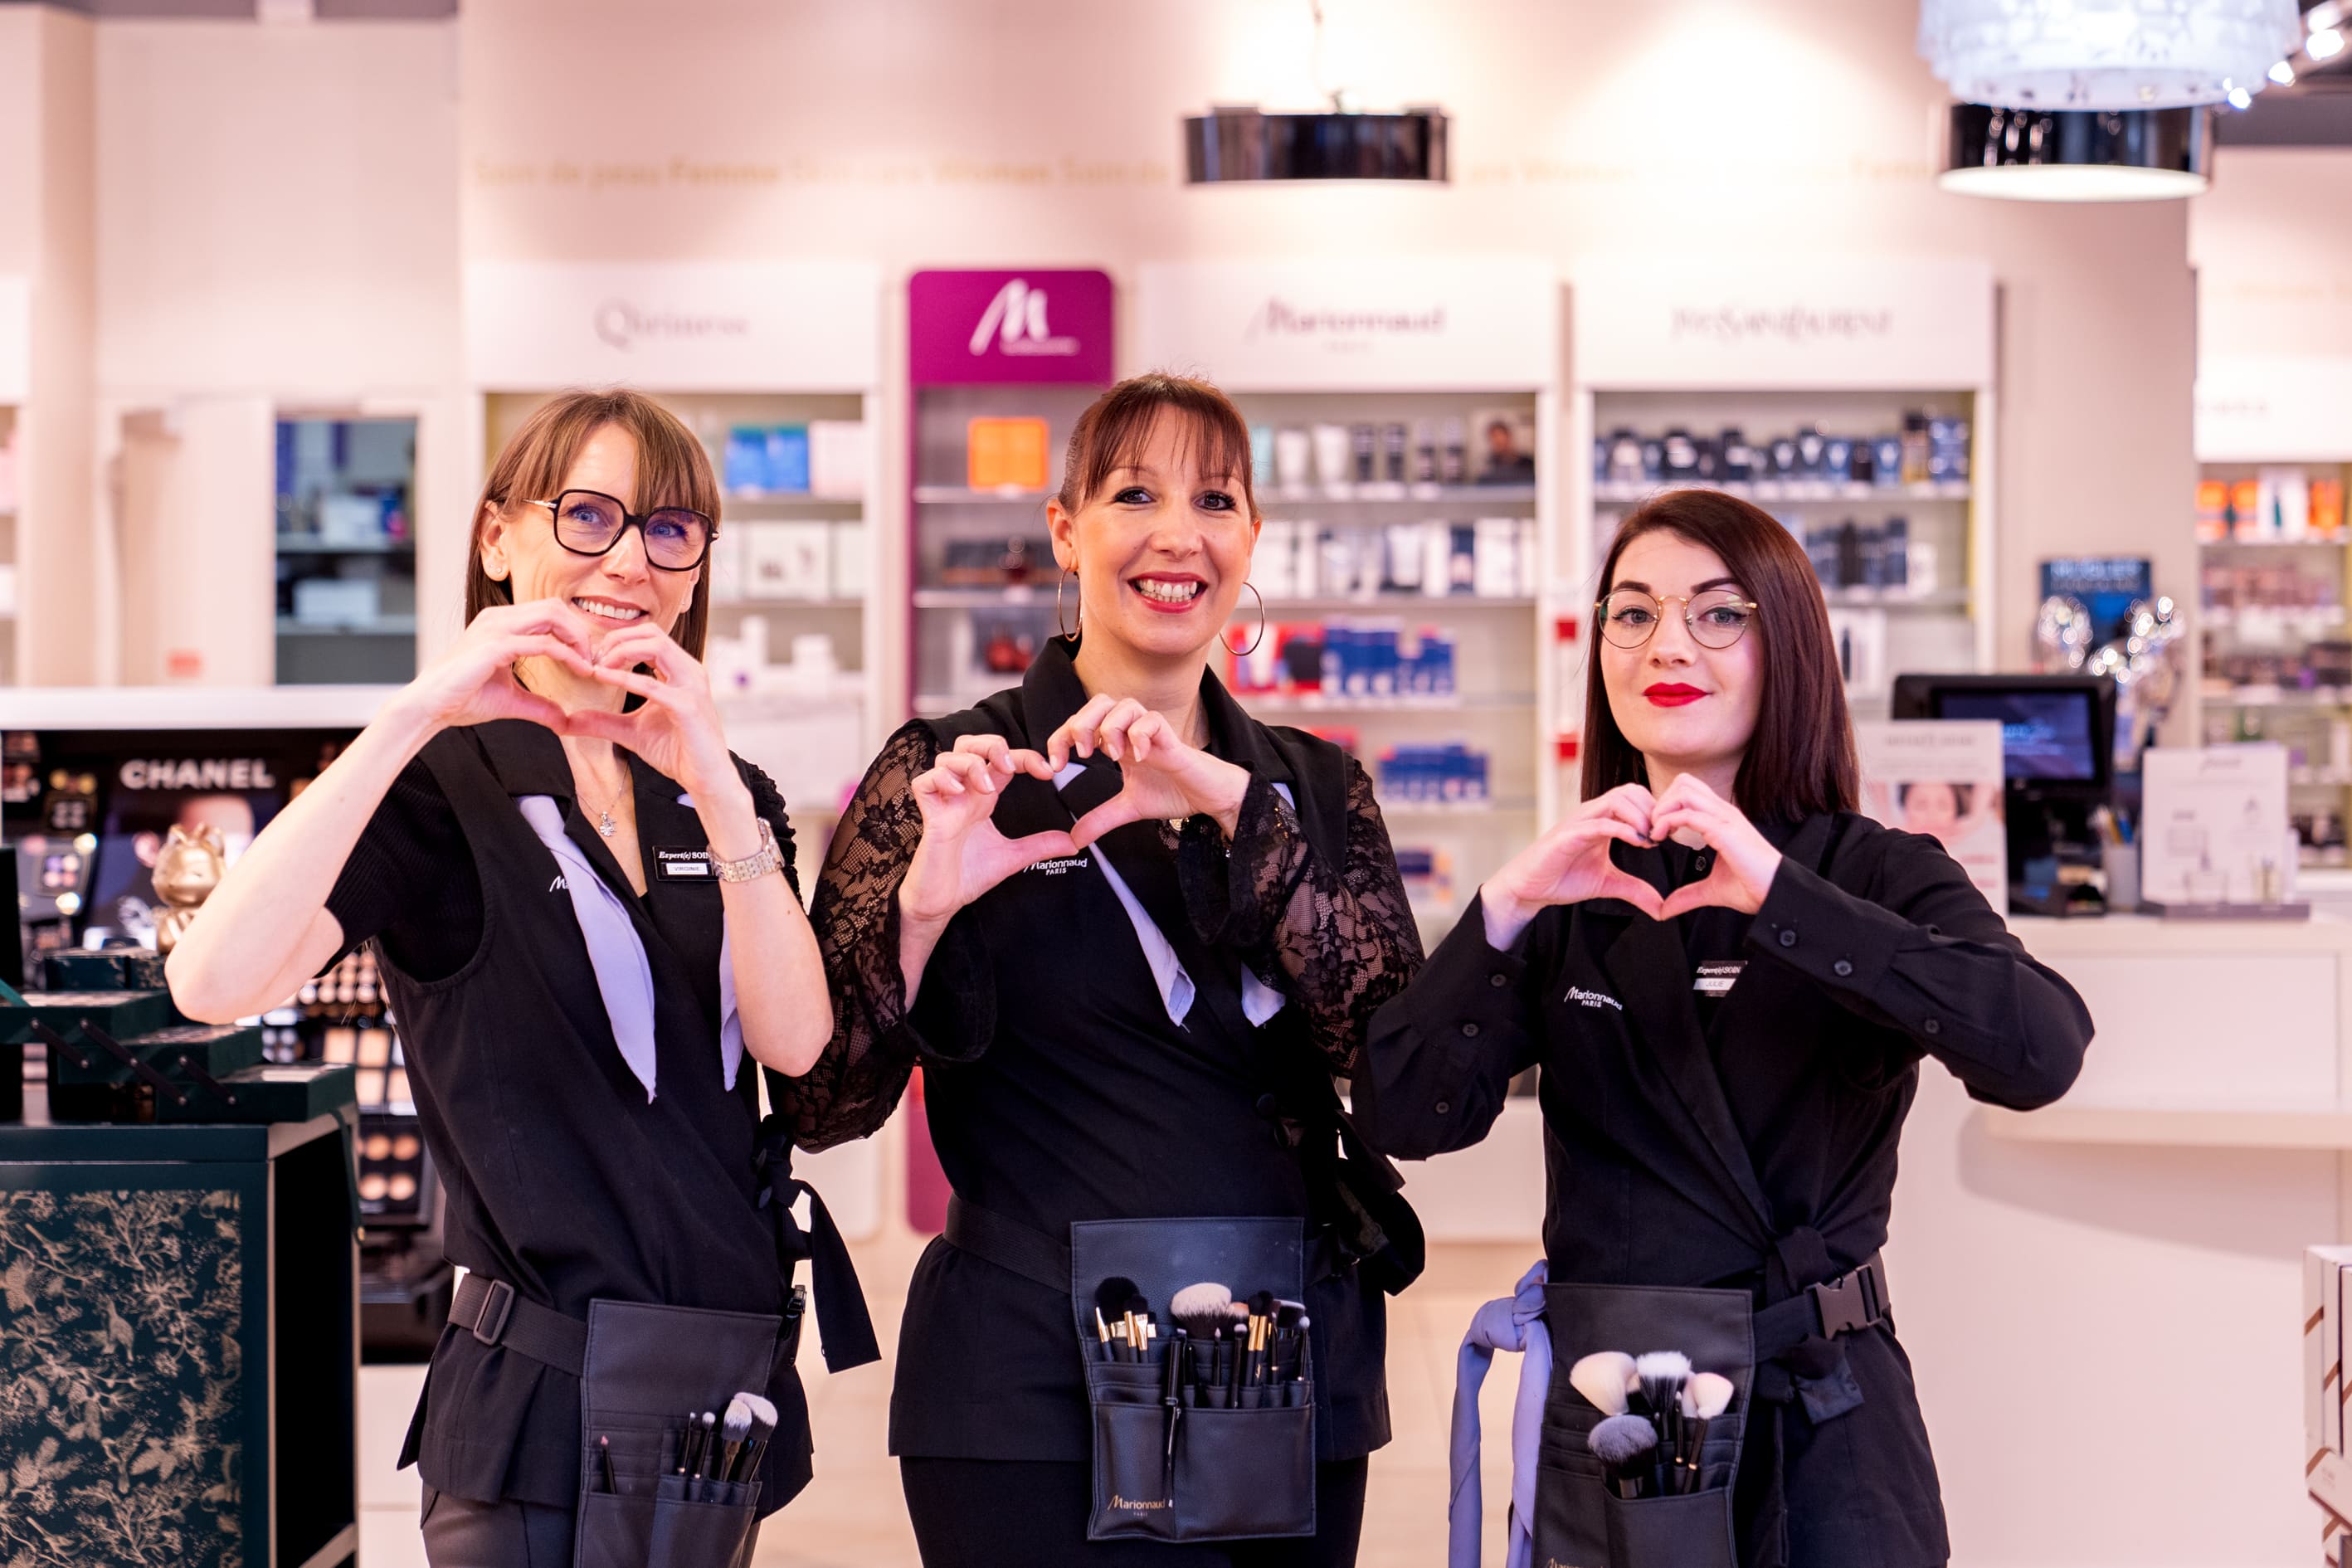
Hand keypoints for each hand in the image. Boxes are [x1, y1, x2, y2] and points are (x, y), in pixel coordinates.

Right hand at [395, 599, 598, 734]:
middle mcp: (498, 618)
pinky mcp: (495, 646)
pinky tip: (580, 669)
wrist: (429, 706)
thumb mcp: (510, 700)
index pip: (548, 612)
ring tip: (589, 664)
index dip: (573, 632)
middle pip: (555, 606)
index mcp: (500, 623)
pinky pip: (543, 643)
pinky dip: (567, 654)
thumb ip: (539, 706)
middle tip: (593, 659)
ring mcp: (495, 629)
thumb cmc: (462, 698)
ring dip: (577, 638)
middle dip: (580, 631)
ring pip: (552, 615)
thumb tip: (564, 720)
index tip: (588, 659)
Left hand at [564, 623, 738, 806]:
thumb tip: (566, 722)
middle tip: (592, 658)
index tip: (592, 659)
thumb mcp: (631, 732)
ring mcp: (691, 686)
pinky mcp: (687, 707)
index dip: (617, 641)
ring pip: (655, 646)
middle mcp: (689, 672)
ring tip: (597, 666)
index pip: (648, 636)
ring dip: (620, 651)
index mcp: (680, 671)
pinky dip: (623, 678)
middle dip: (616, 640)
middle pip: (651, 632)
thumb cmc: (677, 751)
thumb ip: (603, 722)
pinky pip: (651, 685)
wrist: (706, 778)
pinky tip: (602, 677)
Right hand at [897, 735, 1078, 930]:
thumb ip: (1041, 846)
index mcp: (983, 798)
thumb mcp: (1013, 857)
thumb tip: (1074, 843)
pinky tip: (958, 794)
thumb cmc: (968, 875)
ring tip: (987, 788)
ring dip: (971, 764)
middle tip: (1010, 766)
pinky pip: (923, 782)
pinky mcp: (929, 817)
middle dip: (991, 744)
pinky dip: (941, 779)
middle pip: (969, 745)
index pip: (1002, 761)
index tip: (1048, 772)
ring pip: (947, 757)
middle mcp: (964, 794)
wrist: (942, 902)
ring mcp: (945, 803)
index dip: (1025, 757)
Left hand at [1043, 695, 1250, 848]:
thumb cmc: (1173, 792)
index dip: (1061, 737)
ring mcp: (1152, 732)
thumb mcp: (1128, 807)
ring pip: (1125, 704)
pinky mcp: (1172, 740)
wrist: (1208, 798)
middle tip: (1082, 754)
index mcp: (1118, 741)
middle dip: (1082, 723)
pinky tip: (1139, 758)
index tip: (1054, 766)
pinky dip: (1141, 735)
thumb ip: (1101, 819)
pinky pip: (1153, 720)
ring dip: (1110, 727)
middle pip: (1099, 701)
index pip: (1081, 723)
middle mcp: (1132, 731)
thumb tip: (1075, 839)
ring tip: (1112, 754)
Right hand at [1479, 784, 1663, 946]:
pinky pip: (1599, 823)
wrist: (1529, 888)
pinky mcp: (1568, 835)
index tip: (1666, 837)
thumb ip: (1634, 889)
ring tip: (1650, 840)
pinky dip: (1622, 829)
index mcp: (1602, 819)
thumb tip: (1661, 906)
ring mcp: (1579, 822)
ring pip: (1617, 800)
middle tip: (1661, 837)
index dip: (1656, 812)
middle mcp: (1591, 814)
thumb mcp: (1607, 883)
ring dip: (1640, 817)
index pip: (1636, 797)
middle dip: (1652, 810)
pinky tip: (1638, 842)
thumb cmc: (1562, 879)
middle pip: (1631, 790)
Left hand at [1652, 775, 1782, 919]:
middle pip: (1684, 782)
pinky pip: (1688, 814)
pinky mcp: (1725, 831)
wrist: (1777, 893)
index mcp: (1722, 819)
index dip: (1667, 807)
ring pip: (1684, 791)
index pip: (1689, 792)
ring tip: (1656, 833)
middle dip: (1661, 802)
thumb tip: (1665, 909)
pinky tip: (1661, 838)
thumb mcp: (1712, 890)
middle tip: (1653, 829)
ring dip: (1662, 809)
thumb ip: (1687, 895)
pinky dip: (1667, 822)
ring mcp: (1725, 818)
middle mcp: (1724, 812)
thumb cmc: (1753, 888)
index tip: (1657, 832)